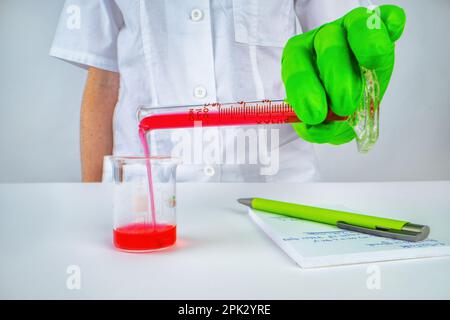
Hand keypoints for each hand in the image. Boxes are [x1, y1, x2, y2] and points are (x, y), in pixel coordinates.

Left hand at [282, 5, 405, 144]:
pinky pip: (387, 17)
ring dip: (365, 52)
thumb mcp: (321, 124)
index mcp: (299, 59)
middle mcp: (323, 39)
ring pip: (357, 27)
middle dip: (336, 76)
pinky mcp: (379, 27)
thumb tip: (317, 128)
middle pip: (328, 43)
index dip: (303, 88)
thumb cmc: (332, 110)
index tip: (314, 114)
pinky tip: (392, 33)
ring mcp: (351, 29)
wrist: (354, 104)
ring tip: (369, 83)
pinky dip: (391, 24)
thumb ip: (316, 129)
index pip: (295, 64)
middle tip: (344, 105)